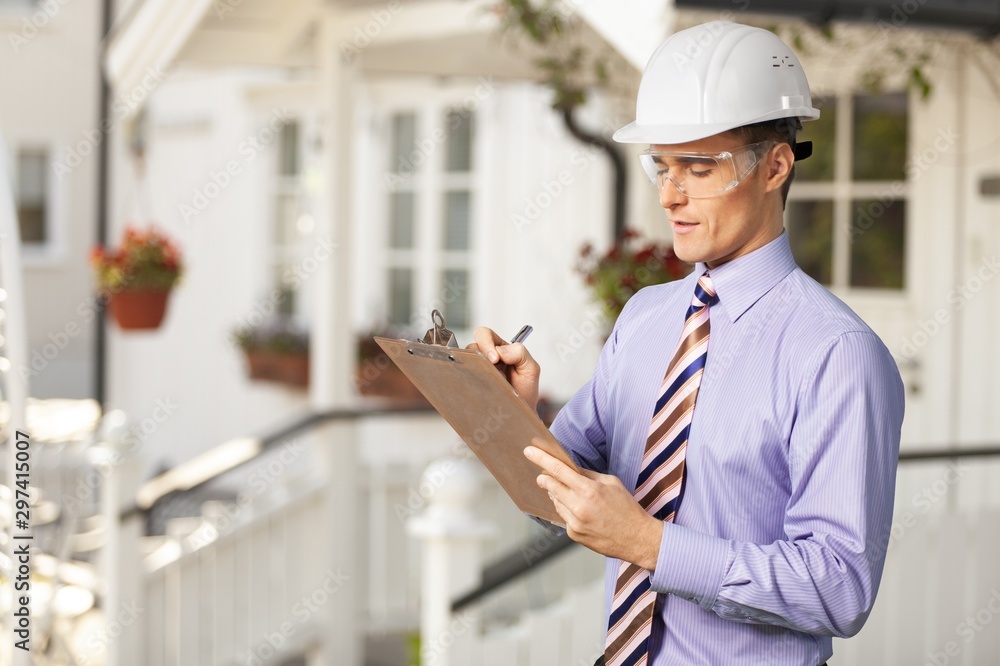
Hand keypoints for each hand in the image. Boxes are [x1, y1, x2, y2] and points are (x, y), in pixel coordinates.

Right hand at [467, 326, 539, 410]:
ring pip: (466, 359)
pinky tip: (480, 385)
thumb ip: (520, 353)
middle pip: (472, 343)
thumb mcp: (531, 369)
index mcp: (500, 348)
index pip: (486, 334)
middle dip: (480, 351)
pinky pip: (462, 374)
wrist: (520, 414)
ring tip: (490, 380)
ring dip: (476, 367)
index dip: (487, 343)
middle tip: (490, 365)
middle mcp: (486, 357)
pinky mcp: (471, 382)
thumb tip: (500, 351)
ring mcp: (478, 369)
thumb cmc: (525, 391)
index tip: (495, 358)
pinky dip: (468, 377)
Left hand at [525, 441, 662, 570]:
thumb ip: (588, 475)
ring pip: (555, 502)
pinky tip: (581, 512)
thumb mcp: (611, 483)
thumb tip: (570, 469)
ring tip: (573, 495)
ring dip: (558, 495)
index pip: (558, 470)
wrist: (636, 538)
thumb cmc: (627, 508)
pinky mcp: (573, 534)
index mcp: (589, 490)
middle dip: (544, 479)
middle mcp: (579, 506)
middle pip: (550, 486)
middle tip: (542, 476)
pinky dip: (567, 510)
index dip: (541, 459)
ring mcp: (574, 522)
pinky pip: (563, 516)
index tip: (529, 451)